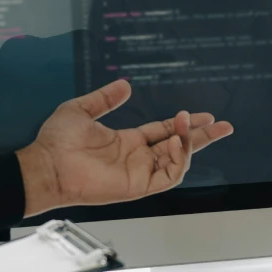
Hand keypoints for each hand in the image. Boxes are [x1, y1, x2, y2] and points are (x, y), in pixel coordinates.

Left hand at [16, 80, 234, 216]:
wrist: (47, 164)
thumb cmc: (56, 143)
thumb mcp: (82, 110)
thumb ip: (105, 98)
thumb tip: (123, 85)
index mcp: (127, 142)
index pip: (164, 132)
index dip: (183, 124)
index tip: (203, 116)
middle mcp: (137, 158)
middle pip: (179, 147)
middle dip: (203, 136)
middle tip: (224, 126)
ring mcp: (139, 173)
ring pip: (178, 161)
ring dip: (189, 142)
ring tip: (189, 124)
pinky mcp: (138, 186)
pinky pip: (169, 175)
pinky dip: (179, 159)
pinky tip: (176, 141)